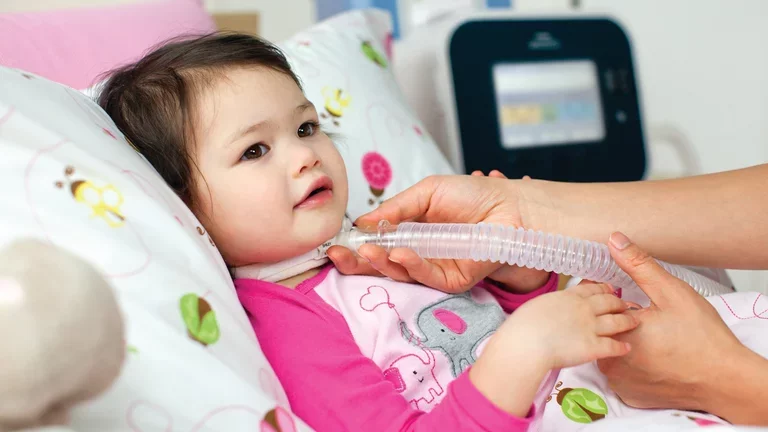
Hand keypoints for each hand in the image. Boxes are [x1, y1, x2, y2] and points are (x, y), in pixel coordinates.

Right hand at [328, 171, 536, 293]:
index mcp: (411, 234)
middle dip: (357, 264)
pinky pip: (427, 278)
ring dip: (381, 263)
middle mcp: (420, 254)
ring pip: (401, 274)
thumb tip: (363, 223)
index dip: (356, 248)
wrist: (509, 204)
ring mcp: (436, 269)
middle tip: (338, 256)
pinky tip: (400, 254)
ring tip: (368, 250)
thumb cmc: (473, 195)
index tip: (336, 246)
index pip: (377, 247)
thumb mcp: (426, 193)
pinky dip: (411, 267)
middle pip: (382, 267)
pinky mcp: (454, 280)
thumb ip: (395, 210)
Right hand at [469, 283, 635, 415]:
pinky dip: (621, 347)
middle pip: (609, 302)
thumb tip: (554, 307)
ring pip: (616, 322)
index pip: (592, 289)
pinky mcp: (593, 347)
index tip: (610, 289)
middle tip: (626, 304)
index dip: (603, 288)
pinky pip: (612, 346)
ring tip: (634, 322)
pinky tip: (627, 348)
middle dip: (620, 303)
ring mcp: (590, 327)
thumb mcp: (538, 304)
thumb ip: (552, 304)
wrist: (527, 343)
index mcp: (569, 296)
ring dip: (627, 321)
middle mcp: (584, 309)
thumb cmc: (524, 325)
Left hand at [596, 232, 744, 413]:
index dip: (610, 297)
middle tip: (646, 319)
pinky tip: (650, 356)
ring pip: (609, 351)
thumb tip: (615, 241)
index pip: (595, 306)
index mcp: (616, 332)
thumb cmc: (702, 337)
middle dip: (615, 319)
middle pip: (600, 329)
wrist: (724, 379)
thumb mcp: (671, 292)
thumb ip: (638, 266)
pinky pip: (621, 373)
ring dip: (621, 341)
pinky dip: (630, 363)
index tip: (628, 298)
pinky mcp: (629, 394)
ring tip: (650, 337)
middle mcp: (610, 361)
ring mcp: (618, 381)